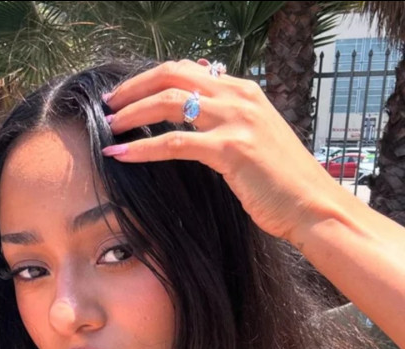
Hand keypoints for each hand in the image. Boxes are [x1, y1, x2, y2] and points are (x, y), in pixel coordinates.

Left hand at [102, 59, 339, 242]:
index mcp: (244, 92)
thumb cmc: (282, 180)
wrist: (313, 205)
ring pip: (170, 102)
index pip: (187, 70)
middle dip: (134, 87)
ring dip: (132, 112)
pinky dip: (143, 148)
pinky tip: (120, 155)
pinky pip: (175, 142)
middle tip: (109, 104)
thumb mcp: (255, 140)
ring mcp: (236, 120)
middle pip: (172, 75)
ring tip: (109, 127)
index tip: (128, 94)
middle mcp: (239, 97)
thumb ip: (228, 123)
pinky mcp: (232, 149)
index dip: (151, 79)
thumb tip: (195, 119)